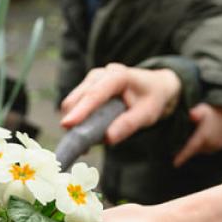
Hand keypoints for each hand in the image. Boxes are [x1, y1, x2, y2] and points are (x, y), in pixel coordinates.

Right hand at [60, 63, 181, 144]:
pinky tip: (87, 134)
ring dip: (75, 123)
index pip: (95, 94)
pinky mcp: (86, 88)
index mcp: (118, 76)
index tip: (67, 125)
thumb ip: (128, 125)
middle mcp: (101, 74)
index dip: (81, 110)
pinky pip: (75, 105)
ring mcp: (91, 80)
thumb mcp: (147, 114)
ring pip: (72, 102)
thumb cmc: (151, 99)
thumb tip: (107, 138)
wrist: (154, 86)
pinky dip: (77, 121)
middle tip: (78, 147)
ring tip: (86, 144)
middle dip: (73, 121)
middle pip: (78, 97)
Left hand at [172, 104, 221, 167]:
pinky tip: (201, 139)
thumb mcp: (203, 109)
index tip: (175, 164)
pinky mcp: (219, 147)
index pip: (191, 148)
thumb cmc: (212, 112)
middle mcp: (210, 143)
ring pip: (201, 150)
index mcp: (204, 135)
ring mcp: (216, 147)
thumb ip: (197, 112)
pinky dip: (202, 146)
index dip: (183, 156)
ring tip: (193, 138)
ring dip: (196, 147)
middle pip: (194, 150)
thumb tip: (191, 114)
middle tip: (179, 145)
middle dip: (187, 150)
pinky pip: (207, 150)